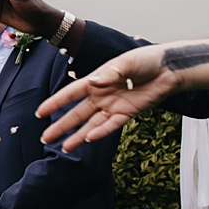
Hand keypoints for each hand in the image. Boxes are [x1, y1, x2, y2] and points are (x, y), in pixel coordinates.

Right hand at [38, 48, 174, 150]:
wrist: (169, 69)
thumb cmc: (146, 60)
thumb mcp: (125, 63)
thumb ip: (109, 74)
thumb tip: (93, 81)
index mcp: (96, 81)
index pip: (70, 94)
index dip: (54, 103)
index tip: (39, 113)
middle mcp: (101, 96)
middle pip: (77, 114)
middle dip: (61, 126)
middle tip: (46, 138)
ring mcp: (114, 106)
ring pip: (91, 124)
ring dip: (78, 136)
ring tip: (64, 148)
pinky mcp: (128, 113)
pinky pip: (112, 125)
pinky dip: (101, 132)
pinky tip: (89, 139)